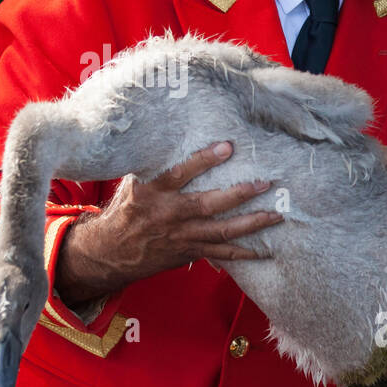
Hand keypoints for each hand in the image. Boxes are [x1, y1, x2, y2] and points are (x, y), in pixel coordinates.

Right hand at [54, 141, 283, 306]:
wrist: (111, 252)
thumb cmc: (126, 209)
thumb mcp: (132, 182)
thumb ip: (155, 164)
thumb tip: (176, 131)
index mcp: (151, 192)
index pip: (179, 173)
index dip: (203, 160)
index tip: (228, 146)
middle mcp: (168, 215)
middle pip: (207, 205)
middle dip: (239, 194)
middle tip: (265, 183)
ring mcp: (180, 236)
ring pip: (220, 231)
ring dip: (250, 224)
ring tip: (276, 215)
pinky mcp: (188, 252)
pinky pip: (220, 254)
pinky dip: (243, 254)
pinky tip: (265, 252)